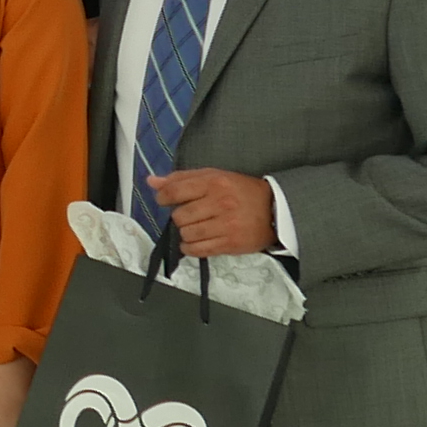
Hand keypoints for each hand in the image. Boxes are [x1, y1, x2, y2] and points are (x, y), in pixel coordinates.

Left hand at [150, 166, 277, 260]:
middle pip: (179, 216)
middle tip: (188, 215)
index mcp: (214, 182)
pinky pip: (198, 250)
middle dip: (179, 217)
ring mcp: (226, 225)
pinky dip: (190, 248)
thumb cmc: (241, 191)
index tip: (165, 200)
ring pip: (187, 234)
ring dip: (185, 233)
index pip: (175, 191)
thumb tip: (152, 181)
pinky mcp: (230, 244)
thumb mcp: (214, 176)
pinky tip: (194, 241)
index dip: (163, 197)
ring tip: (194, 228)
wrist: (274, 210)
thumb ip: (181, 178)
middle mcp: (220, 203)